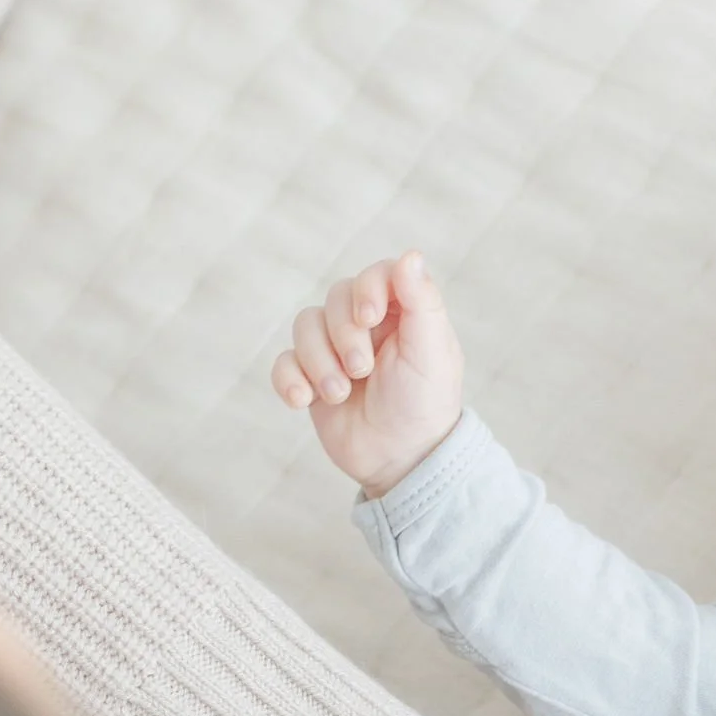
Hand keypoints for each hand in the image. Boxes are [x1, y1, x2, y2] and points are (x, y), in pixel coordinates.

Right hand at [273, 250, 463, 493]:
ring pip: (304, 327)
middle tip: (361, 371)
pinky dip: (289, 378)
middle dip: (343, 336)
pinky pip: (284, 362)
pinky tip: (303, 400)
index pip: (375, 275)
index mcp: (401, 312)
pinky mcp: (311, 377)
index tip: (369, 318)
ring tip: (338, 394)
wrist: (401, 461)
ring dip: (318, 361)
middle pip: (334, 299)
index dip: (366, 289)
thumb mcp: (431, 352)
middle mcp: (366, 325)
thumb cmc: (424, 404)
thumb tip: (411, 254)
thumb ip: (422, 302)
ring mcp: (335, 350)